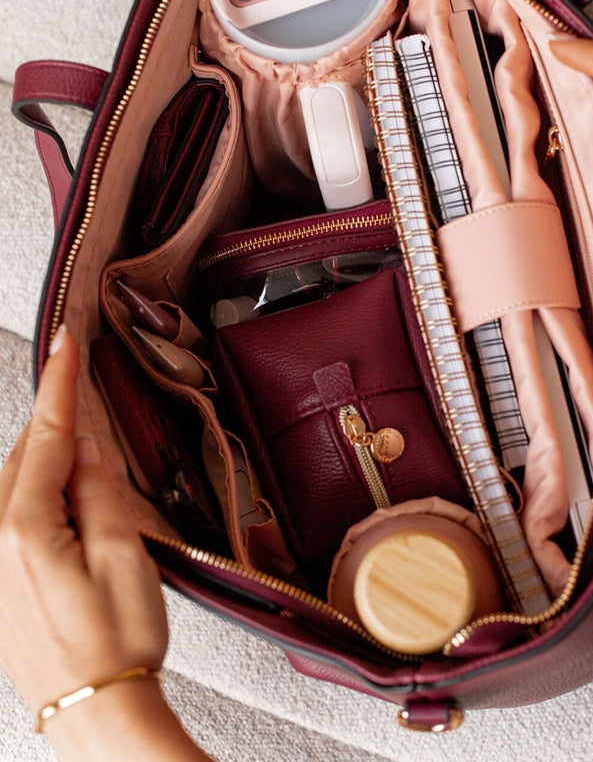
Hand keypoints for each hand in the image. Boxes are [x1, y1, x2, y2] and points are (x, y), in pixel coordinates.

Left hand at [0, 327, 213, 759]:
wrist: (95, 710)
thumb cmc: (118, 641)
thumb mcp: (124, 553)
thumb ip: (99, 488)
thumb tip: (82, 444)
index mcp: (25, 528)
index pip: (45, 434)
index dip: (60, 382)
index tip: (65, 340)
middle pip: (25, 456)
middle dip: (57, 426)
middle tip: (88, 405)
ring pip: (16, 485)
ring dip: (49, 465)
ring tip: (90, 475)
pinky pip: (11, 516)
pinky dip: (38, 496)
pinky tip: (65, 506)